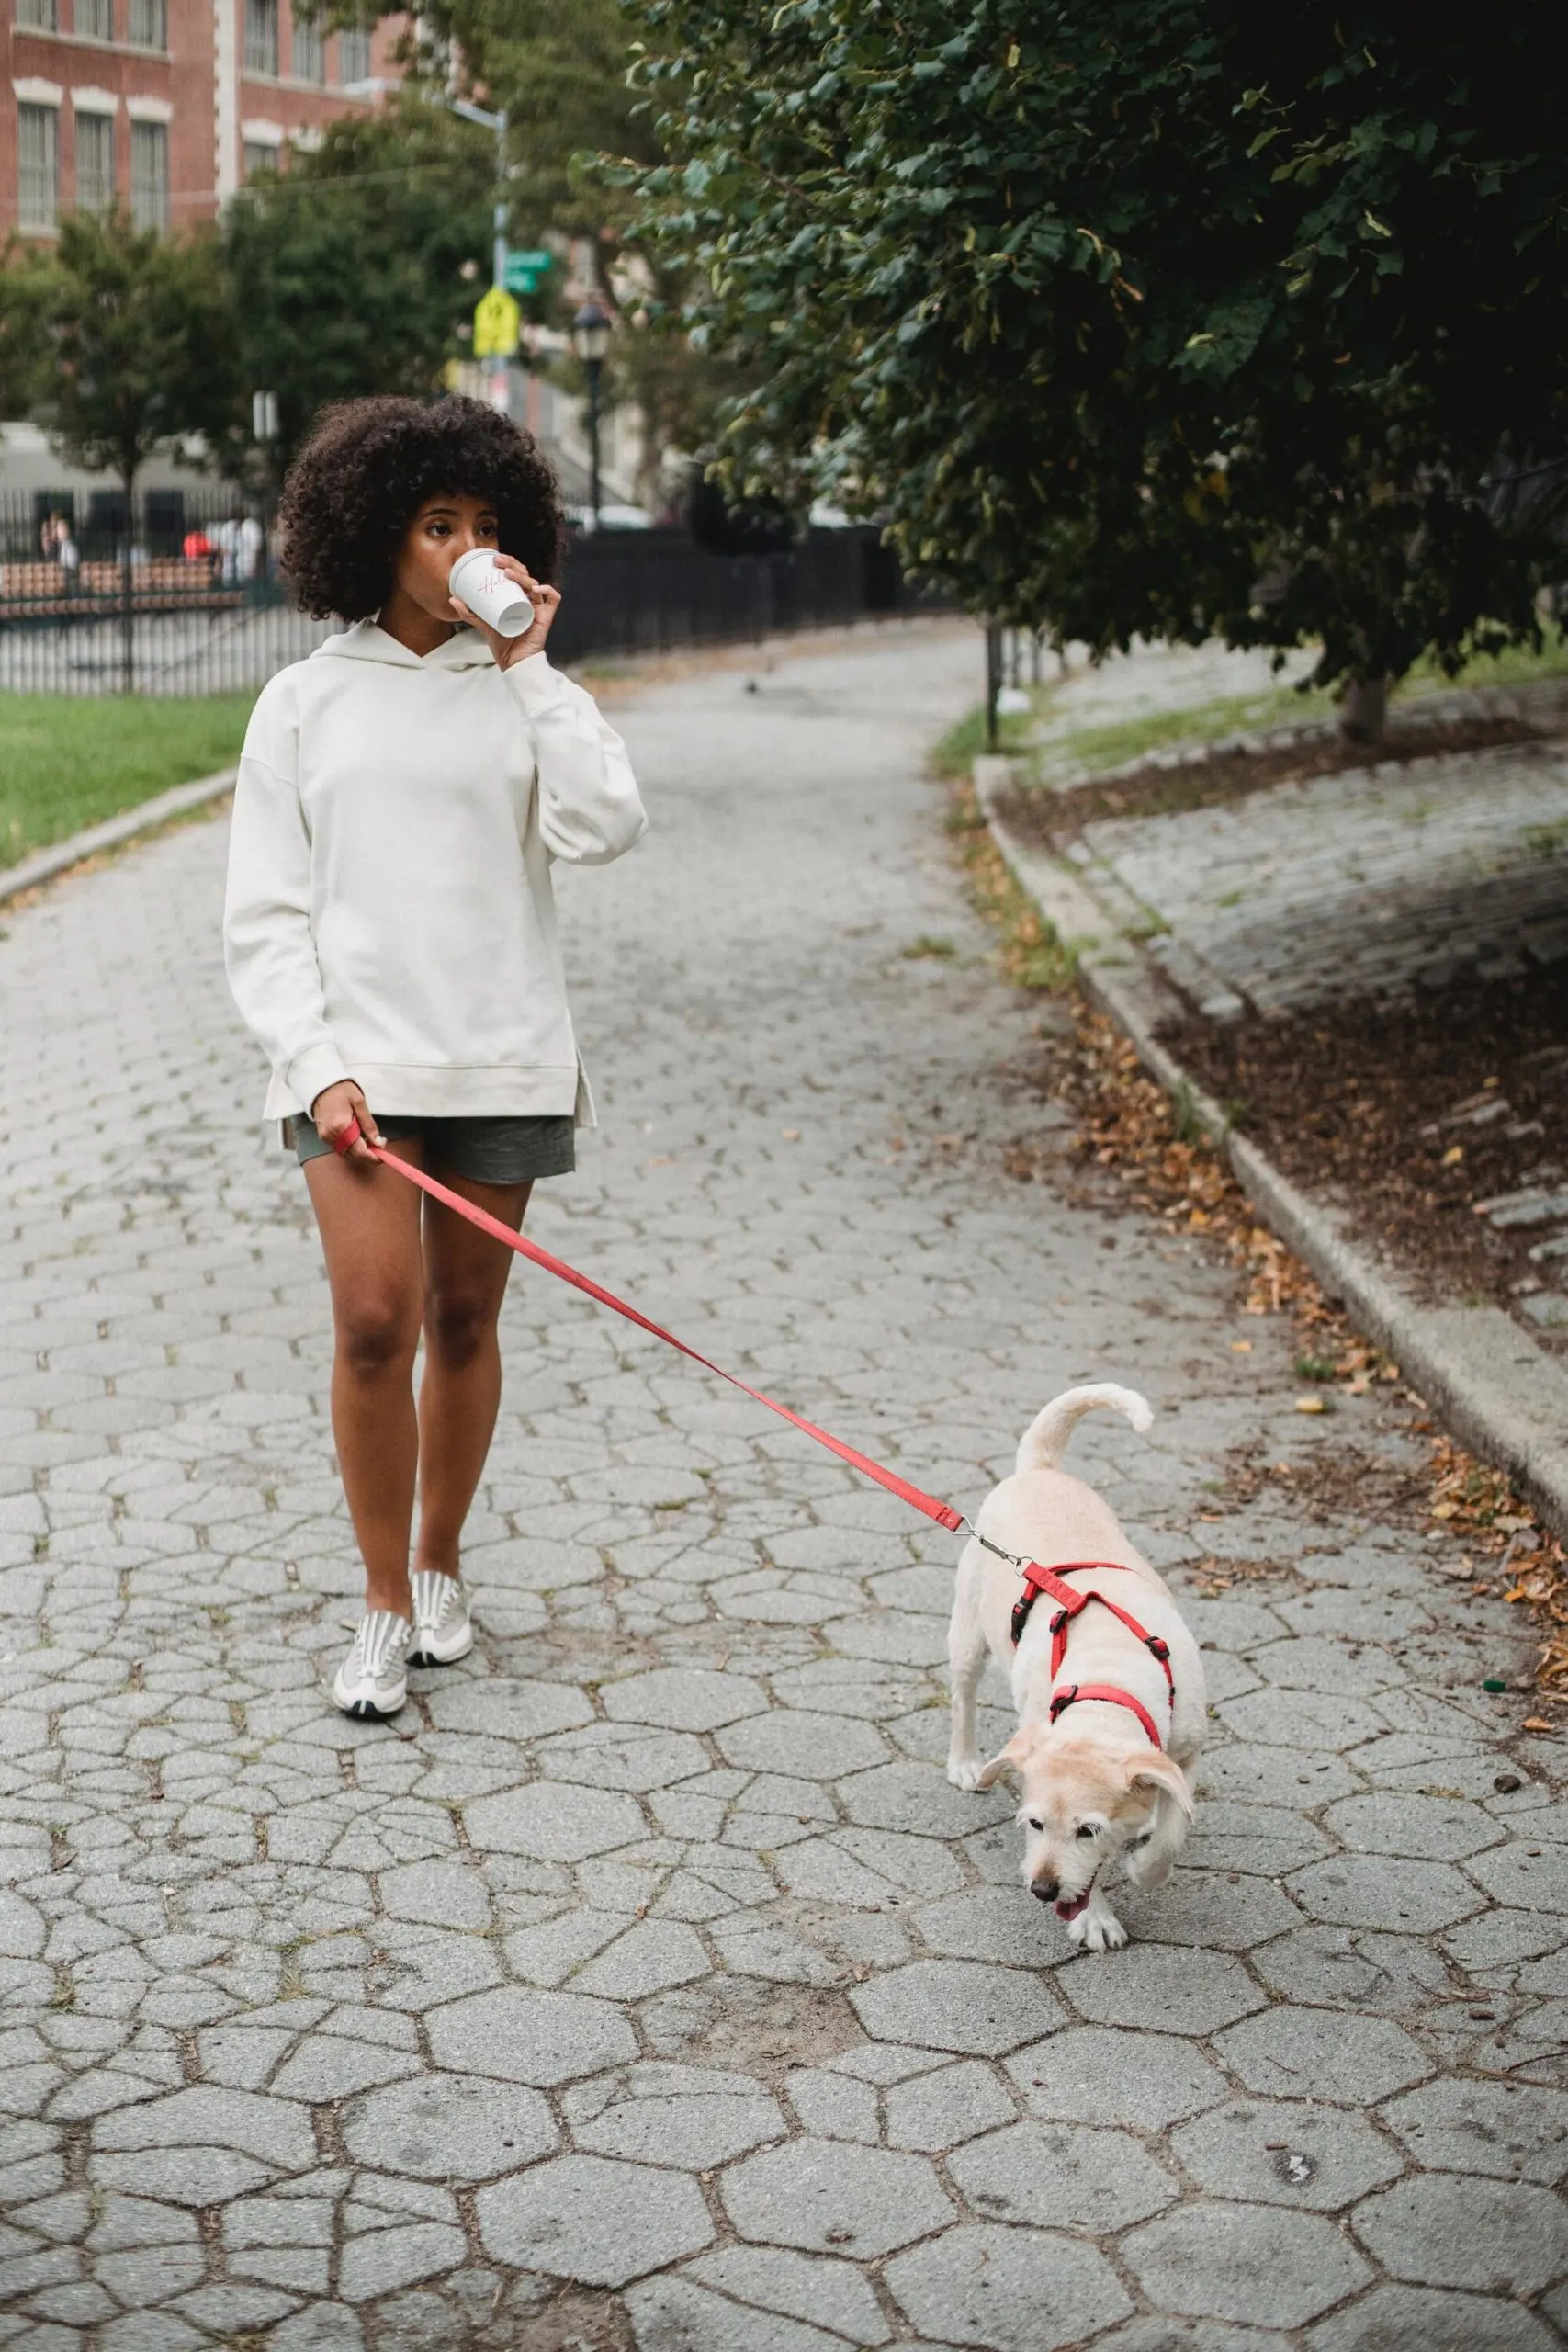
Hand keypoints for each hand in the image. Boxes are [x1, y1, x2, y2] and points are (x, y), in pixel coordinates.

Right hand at [311, 1079, 382, 1164]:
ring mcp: (325, 1137)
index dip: (374, 1155)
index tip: (384, 1152)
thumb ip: (369, 1124)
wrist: (321, 1084)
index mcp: (341, 1127)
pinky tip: (358, 1137)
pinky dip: (351, 1147)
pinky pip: (340, 1148)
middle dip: (368, 1154)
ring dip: (360, 1151)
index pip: (360, 1151)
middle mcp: (331, 1135)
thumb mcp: (359, 1103)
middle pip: (353, 1155)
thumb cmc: (341, 1090)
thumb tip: (378, 1142)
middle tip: (380, 1144)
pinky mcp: (323, 1136)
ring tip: (370, 1139)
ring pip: (346, 1153)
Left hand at [450, 553, 560, 671]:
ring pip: (535, 584)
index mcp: (517, 596)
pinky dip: (547, 590)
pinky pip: (553, 599)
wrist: (513, 662)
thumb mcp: (483, 624)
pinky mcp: (547, 617)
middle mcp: (529, 599)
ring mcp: (538, 607)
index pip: (516, 573)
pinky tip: (535, 588)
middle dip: (513, 564)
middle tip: (498, 562)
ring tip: (508, 574)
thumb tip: (452, 598)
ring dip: (522, 576)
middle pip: (525, 575)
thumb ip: (469, 613)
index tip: (493, 559)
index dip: (508, 562)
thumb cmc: (502, 642)